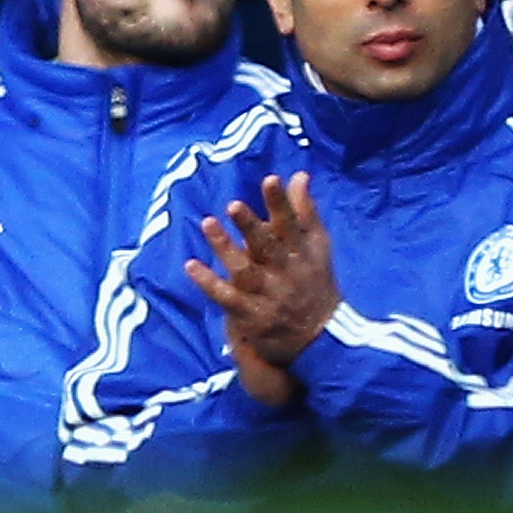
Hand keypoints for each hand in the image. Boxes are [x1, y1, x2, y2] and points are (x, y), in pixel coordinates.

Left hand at [184, 172, 341, 409]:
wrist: (321, 338)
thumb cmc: (314, 282)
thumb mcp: (317, 246)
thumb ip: (305, 210)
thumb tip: (298, 175)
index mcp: (303, 253)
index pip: (293, 224)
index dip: (282, 202)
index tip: (271, 179)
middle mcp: (286, 272)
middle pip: (268, 247)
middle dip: (251, 226)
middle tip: (233, 205)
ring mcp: (268, 295)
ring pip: (245, 270)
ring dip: (225, 248)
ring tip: (207, 223)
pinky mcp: (251, 315)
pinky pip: (227, 298)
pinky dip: (209, 283)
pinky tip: (191, 266)